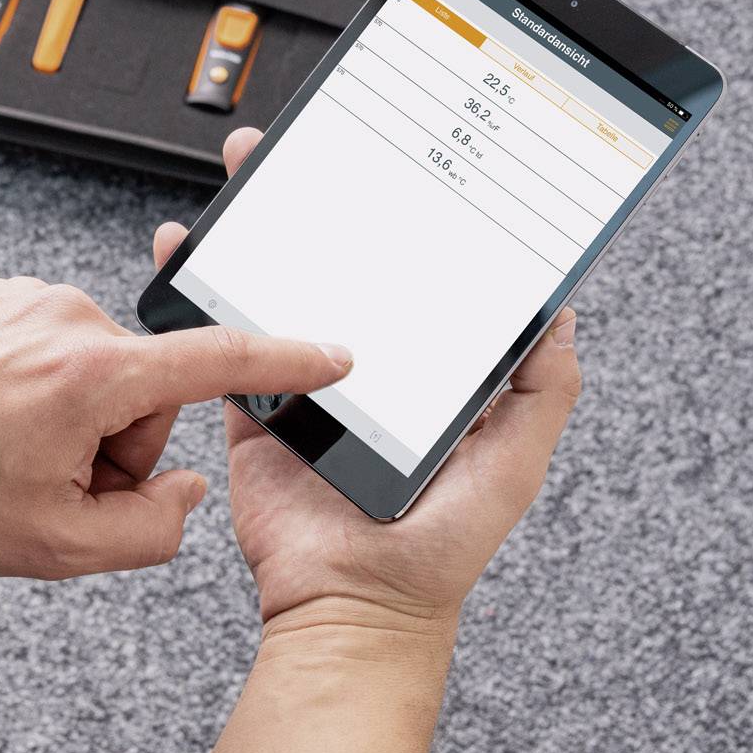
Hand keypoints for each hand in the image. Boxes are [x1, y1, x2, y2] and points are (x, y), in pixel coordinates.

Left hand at [0, 276, 353, 580]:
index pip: (217, 360)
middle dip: (121, 445)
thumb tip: (182, 492)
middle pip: (150, 390)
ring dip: (80, 421)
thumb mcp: (56, 548)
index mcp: (91, 374)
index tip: (334, 355)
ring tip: (11, 456)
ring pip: (104, 372)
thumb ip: (150, 531)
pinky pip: (59, 348)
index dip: (287, 361)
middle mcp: (66, 319)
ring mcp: (29, 299)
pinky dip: (44, 392)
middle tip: (55, 485)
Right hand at [152, 131, 580, 633]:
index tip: (394, 164)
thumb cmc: (441, 548)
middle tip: (302, 146)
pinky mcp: (252, 411)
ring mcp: (305, 384)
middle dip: (318, 201)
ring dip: (256, 231)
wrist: (355, 605)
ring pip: (277, 290)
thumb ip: (544, 390)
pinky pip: (223, 345)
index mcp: (425, 370)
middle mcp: (364, 367)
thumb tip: (562, 313)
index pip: (416, 275)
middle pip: (340, 265)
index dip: (405, 217)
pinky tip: (190, 249)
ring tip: (243, 175)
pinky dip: (203, 297)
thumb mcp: (515, 460)